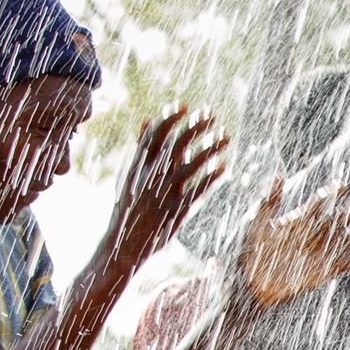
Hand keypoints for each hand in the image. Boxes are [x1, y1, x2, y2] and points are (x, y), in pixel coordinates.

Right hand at [105, 108, 227, 270]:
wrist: (122, 244)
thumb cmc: (127, 207)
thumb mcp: (127, 175)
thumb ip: (139, 149)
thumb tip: (146, 120)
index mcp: (137, 166)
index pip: (155, 135)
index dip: (171, 118)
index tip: (185, 106)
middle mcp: (151, 177)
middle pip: (177, 145)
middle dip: (196, 127)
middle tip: (212, 115)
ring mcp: (164, 193)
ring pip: (192, 165)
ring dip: (211, 149)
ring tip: (226, 138)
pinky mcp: (176, 210)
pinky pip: (198, 191)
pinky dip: (212, 179)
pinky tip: (225, 169)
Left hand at [234, 177, 349, 307]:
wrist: (253, 280)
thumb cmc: (253, 249)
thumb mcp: (260, 221)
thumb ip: (272, 200)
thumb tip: (280, 176)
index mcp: (298, 222)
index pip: (319, 204)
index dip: (332, 195)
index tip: (343, 186)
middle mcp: (310, 236)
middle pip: (333, 222)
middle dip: (346, 215)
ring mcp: (316, 254)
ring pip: (340, 242)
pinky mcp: (320, 272)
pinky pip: (341, 265)